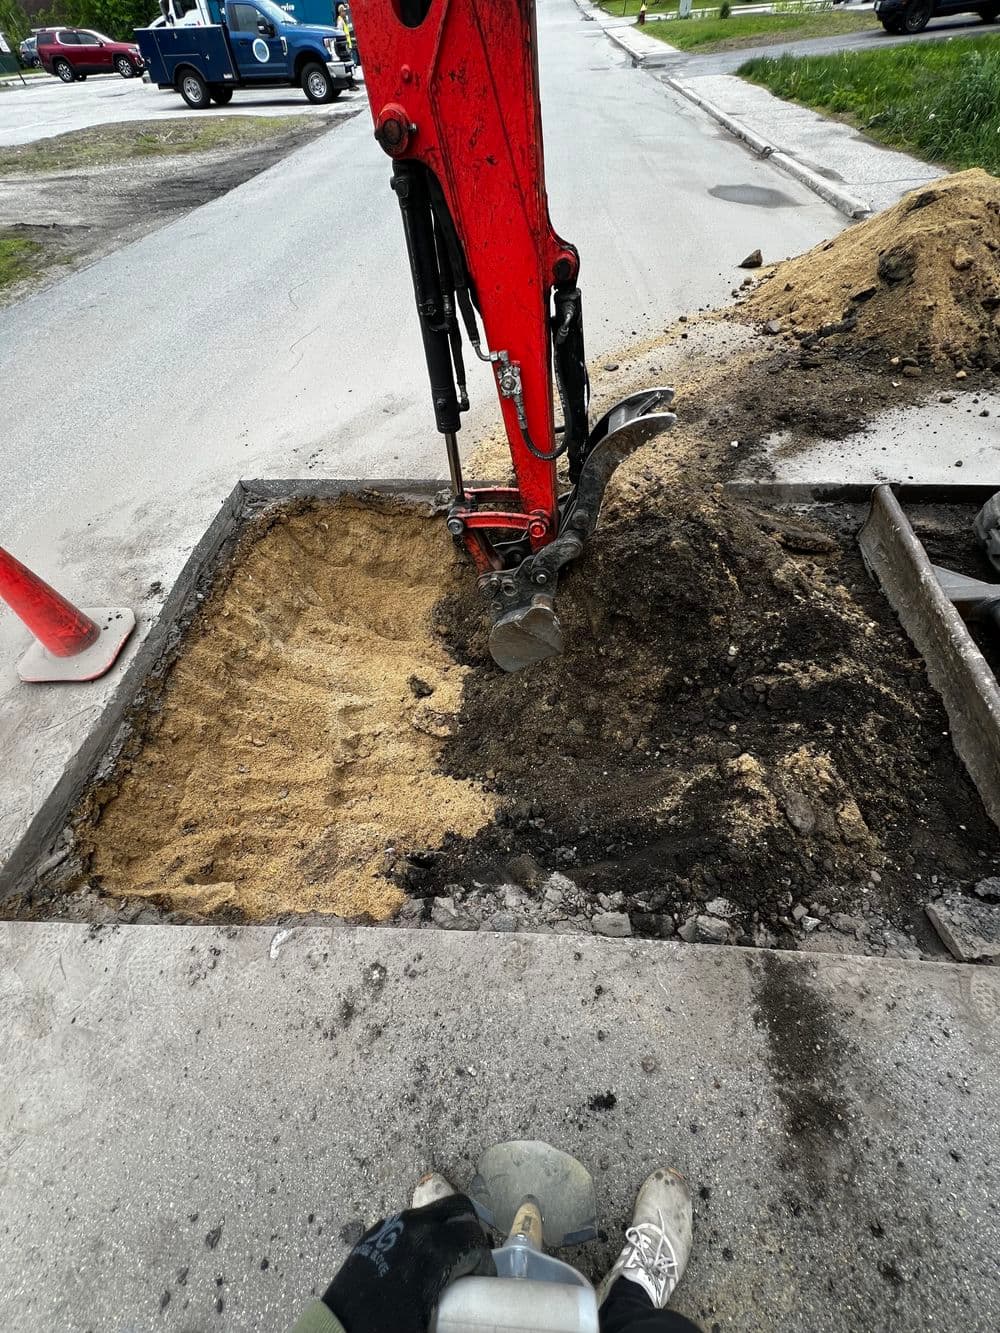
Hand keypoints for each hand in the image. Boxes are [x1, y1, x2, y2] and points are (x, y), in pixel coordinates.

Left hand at [322, 1192, 493, 1332]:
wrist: (339, 1332)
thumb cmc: (388, 1330)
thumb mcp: (431, 1323)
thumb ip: (457, 1309)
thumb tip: (474, 1314)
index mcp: (432, 1251)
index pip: (474, 1235)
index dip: (485, 1259)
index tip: (484, 1281)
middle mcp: (415, 1228)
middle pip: (458, 1208)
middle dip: (471, 1230)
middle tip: (472, 1261)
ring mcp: (393, 1225)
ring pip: (433, 1212)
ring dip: (447, 1230)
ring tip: (446, 1262)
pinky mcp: (376, 1231)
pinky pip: (410, 1223)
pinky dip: (424, 1234)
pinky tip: (419, 1263)